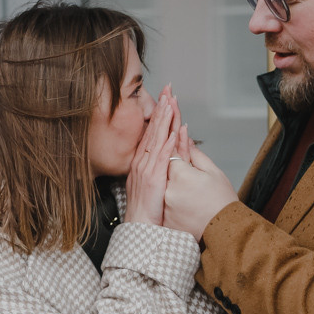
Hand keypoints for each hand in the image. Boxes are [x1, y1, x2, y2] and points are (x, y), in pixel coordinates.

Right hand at [124, 84, 179, 224]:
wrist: (138, 225)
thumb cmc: (145, 208)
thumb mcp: (147, 184)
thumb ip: (152, 169)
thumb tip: (160, 159)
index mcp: (141, 162)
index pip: (151, 132)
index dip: (158, 114)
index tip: (164, 98)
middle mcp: (141, 161)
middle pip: (153, 129)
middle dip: (161, 108)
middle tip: (168, 88)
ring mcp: (146, 168)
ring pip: (157, 137)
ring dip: (165, 118)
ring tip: (171, 101)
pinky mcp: (153, 177)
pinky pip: (162, 155)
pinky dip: (168, 141)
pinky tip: (174, 129)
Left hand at [164, 145, 238, 239]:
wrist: (224, 228)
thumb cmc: (222, 200)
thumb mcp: (213, 172)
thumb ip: (196, 155)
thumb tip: (186, 140)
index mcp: (180, 176)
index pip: (170, 155)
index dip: (174, 149)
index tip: (176, 145)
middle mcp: (169, 191)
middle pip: (164, 172)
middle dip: (170, 166)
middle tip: (178, 166)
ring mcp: (165, 206)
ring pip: (163, 188)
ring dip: (167, 184)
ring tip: (182, 187)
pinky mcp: (166, 219)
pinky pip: (163, 205)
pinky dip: (168, 201)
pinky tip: (180, 201)